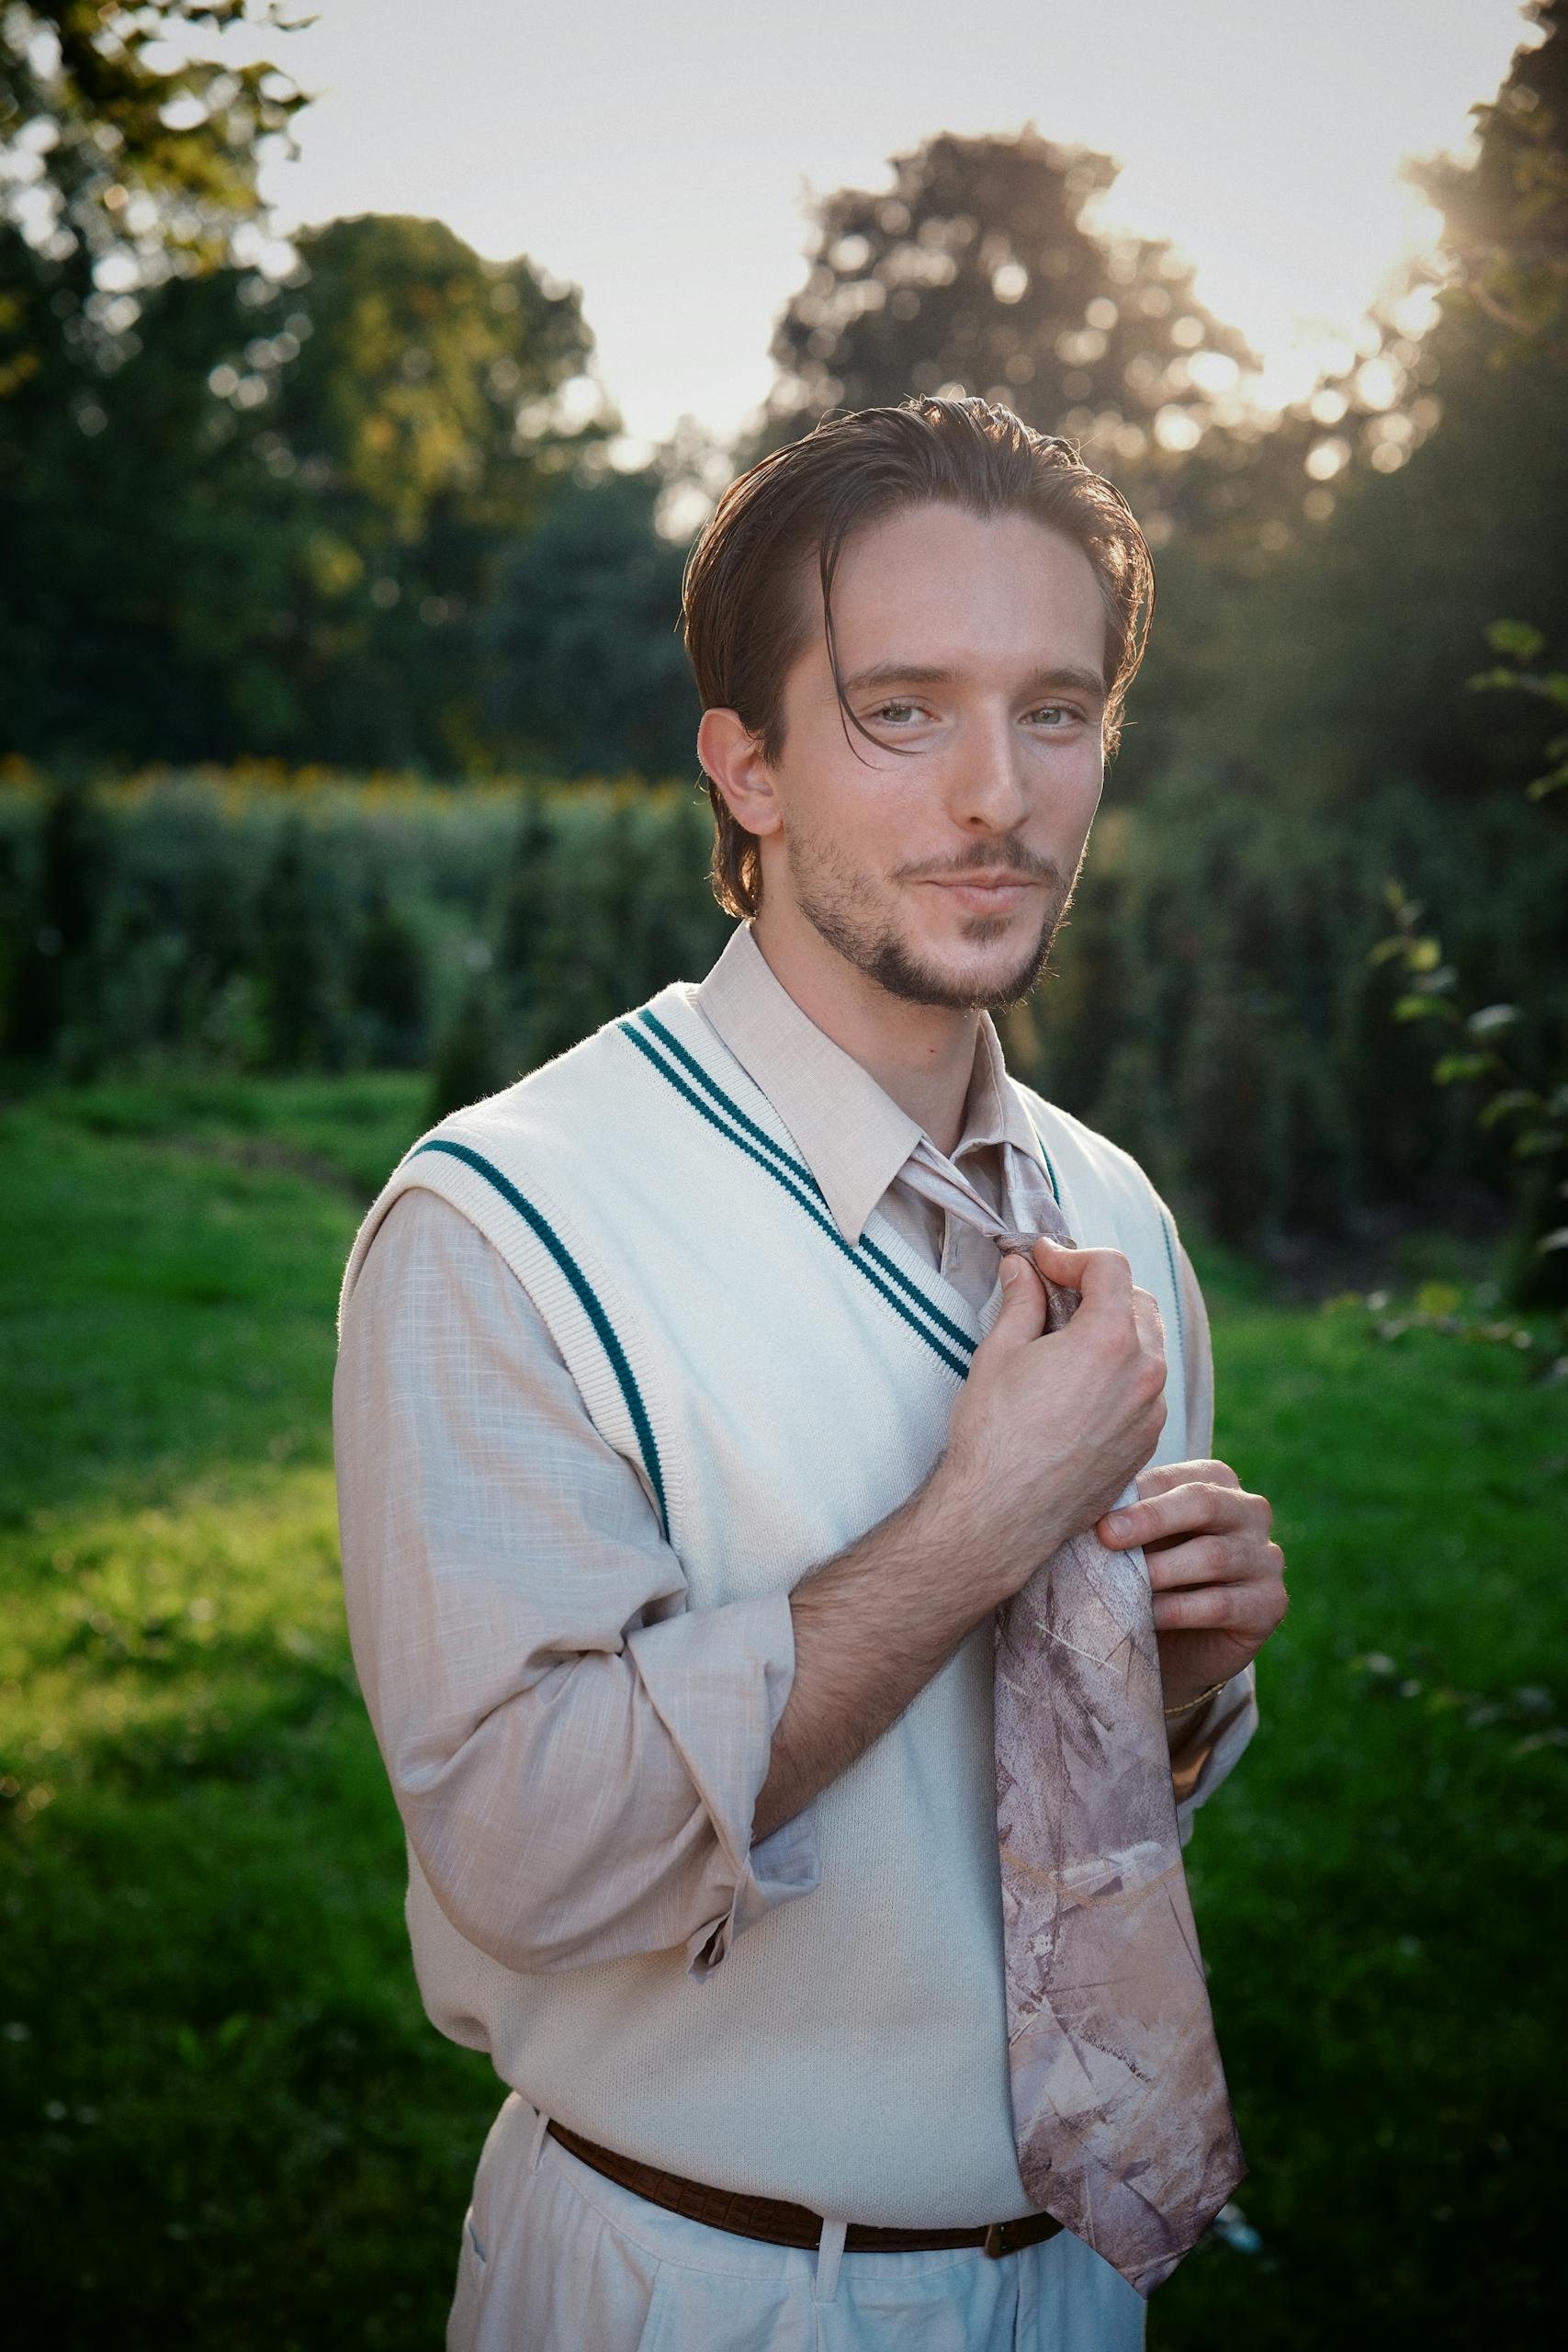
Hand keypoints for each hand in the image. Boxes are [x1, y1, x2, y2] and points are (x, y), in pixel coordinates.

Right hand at [938, 1235, 1167, 1601]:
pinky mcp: (1147, 1441)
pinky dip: (1121, 1372)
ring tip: (1068, 1339)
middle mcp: (1144, 1372)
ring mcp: (1151, 1411)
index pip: (1110, 1267)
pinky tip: (1080, 1385)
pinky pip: (1146, 1389)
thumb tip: (1023, 1269)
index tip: (1041, 1261)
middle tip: (1055, 1293)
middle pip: (1138, 1300)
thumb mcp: (998, 1354)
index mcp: (1109, 1340)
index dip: (1071, 1254)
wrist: (1000, 1515)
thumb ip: (1020, 1302)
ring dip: (1114, 1329)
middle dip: (1099, 1287)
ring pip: (1148, 1346)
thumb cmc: (994, 1435)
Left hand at [1095, 1457, 1285, 1713]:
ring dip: (1160, 1572)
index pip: (1177, 1478)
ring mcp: (1267, 1557)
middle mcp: (1250, 1511)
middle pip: (1204, 1503)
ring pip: (1213, 1556)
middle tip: (1107, 1537)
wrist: (1177, 1644)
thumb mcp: (1137, 1540)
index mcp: (1217, 1480)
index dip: (1136, 1495)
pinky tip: (1147, 1616)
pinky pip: (1222, 1603)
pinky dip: (1177, 1610)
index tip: (1093, 1515)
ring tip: (1122, 1585)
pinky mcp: (1270, 1604)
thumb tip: (1083, 1504)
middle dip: (1150, 1519)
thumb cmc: (1150, 1574)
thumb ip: (1124, 1518)